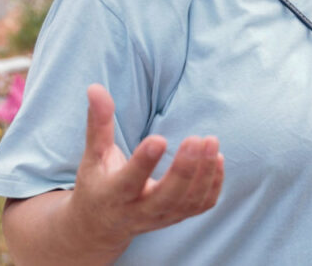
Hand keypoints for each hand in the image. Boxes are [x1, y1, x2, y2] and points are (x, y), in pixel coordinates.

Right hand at [64, 84, 224, 252]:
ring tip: (211, 141)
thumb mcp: (93, 155)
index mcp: (113, 194)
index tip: (160, 138)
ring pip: (187, 202)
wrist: (102, 225)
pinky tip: (218, 158)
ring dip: (204, 173)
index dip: (144, 163)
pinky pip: (201, 206)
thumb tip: (95, 87)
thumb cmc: (97, 182)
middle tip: (195, 139)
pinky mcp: (177, 217)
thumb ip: (98, 123)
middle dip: (183, 170)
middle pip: (166, 197)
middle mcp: (138, 211)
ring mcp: (161, 218)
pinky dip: (213, 184)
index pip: (130, 181)